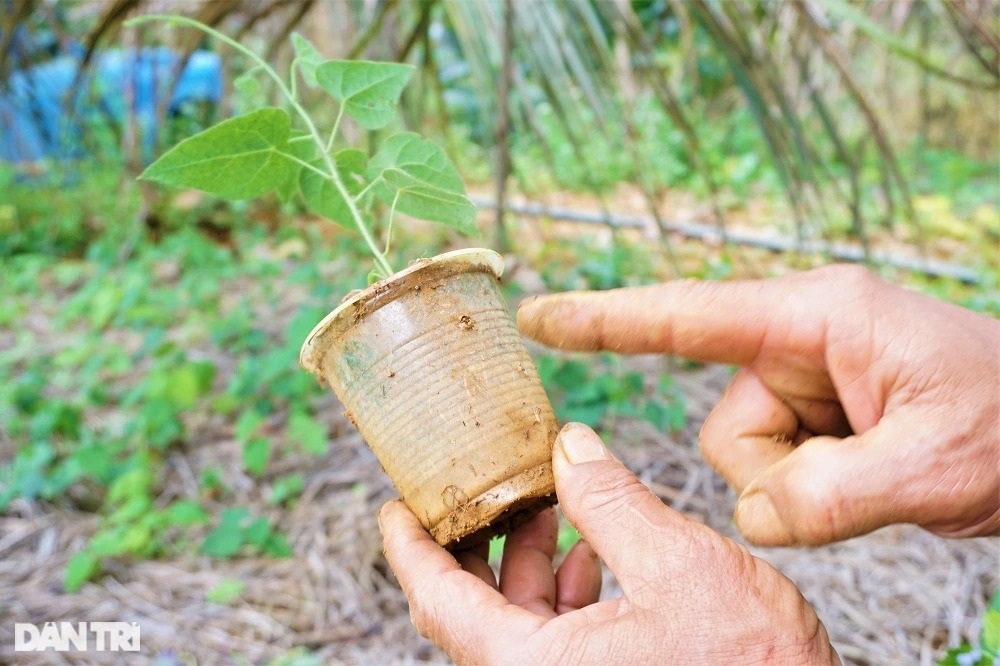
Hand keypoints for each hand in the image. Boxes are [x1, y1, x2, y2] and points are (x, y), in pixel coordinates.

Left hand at [380, 423, 838, 664]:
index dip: (409, 545)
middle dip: (479, 540)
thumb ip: (611, 501)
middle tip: (486, 486)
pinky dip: (566, 594)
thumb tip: (568, 447)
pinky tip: (591, 554)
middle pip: (473, 610)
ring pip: (518, 625)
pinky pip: (558, 643)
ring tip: (549, 506)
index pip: (438, 598)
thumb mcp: (678, 565)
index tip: (394, 506)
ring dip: (527, 562)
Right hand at [517, 265, 999, 545]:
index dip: (604, 319)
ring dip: (804, 488)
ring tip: (882, 470)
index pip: (686, 315)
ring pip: (746, 463)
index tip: (537, 314)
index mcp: (818, 317)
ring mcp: (805, 385)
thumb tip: (755, 514)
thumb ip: (828, 494)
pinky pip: (774, 479)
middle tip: (868, 472)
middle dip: (782, 474)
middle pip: (726, 429)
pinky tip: (876, 474)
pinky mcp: (814, 421)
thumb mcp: (935, 461)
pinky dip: (816, 496)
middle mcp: (799, 344)